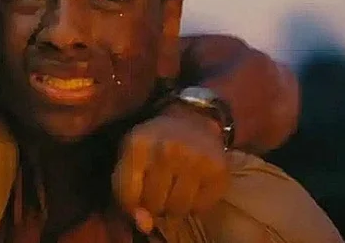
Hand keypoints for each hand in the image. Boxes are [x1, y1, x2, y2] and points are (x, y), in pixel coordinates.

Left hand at [112, 104, 229, 233]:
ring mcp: (194, 159)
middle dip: (154, 202)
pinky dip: (195, 204)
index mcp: (137, 144)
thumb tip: (144, 226)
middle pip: (153, 205)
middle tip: (159, 187)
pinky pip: (200, 208)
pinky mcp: (218, 170)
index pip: (127, 195)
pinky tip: (193, 186)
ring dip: (174, 206)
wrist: (191, 119)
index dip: (131, 203)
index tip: (137, 194)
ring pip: (177, 210)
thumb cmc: (154, 143)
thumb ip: (126, 194)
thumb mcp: (131, 158)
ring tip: (175, 188)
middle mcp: (166, 150)